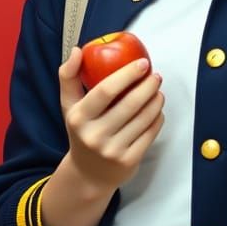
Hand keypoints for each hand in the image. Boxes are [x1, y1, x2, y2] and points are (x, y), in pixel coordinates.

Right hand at [59, 46, 164, 194]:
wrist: (88, 174)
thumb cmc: (81, 132)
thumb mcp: (69, 106)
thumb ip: (69, 77)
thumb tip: (77, 50)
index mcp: (78, 118)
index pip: (105, 91)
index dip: (127, 74)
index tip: (142, 63)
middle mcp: (94, 135)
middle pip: (129, 104)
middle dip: (147, 86)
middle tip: (156, 75)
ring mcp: (112, 150)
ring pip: (143, 118)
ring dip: (156, 101)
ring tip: (158, 91)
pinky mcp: (129, 161)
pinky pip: (150, 134)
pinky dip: (157, 118)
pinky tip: (157, 110)